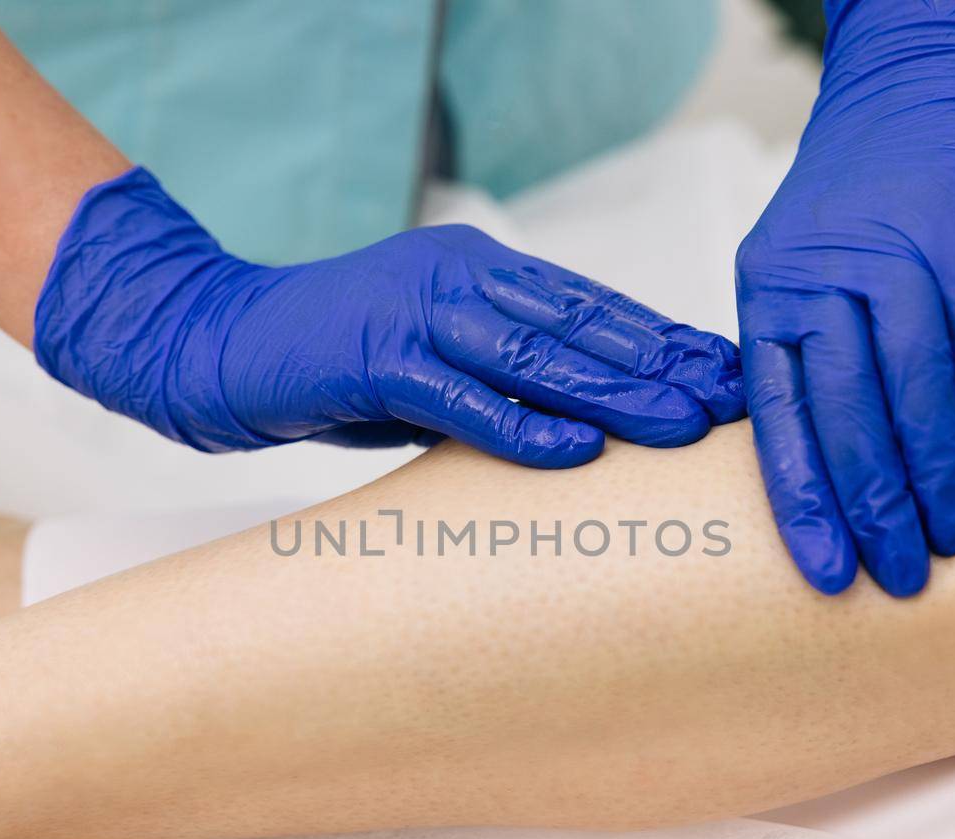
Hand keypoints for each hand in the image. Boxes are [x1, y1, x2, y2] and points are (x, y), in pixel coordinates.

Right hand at [35, 169, 742, 466]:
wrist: (220, 342)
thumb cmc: (334, 361)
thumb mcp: (435, 363)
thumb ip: (499, 378)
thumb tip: (573, 426)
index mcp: (482, 272)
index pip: (591, 308)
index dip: (662, 341)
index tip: (728, 376)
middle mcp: (461, 277)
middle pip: (581, 324)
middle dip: (662, 364)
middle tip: (734, 401)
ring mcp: (417, 311)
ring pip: (535, 352)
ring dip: (613, 391)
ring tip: (681, 425)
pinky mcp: (373, 354)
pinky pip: (459, 393)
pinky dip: (517, 423)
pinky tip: (573, 450)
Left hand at [736, 2, 954, 595]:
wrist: (922, 86)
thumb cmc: (860, 197)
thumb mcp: (800, 268)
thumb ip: (802, 356)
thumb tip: (820, 469)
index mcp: (766, 293)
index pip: (775, 417)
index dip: (800, 501)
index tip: (825, 571)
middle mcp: (820, 278)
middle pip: (844, 414)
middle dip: (874, 507)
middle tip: (899, 575)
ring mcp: (892, 259)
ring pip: (912, 392)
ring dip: (937, 476)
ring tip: (951, 537)